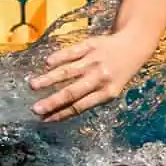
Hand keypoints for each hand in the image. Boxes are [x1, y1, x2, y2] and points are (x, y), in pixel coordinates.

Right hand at [29, 31, 144, 123]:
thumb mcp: (110, 89)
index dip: (61, 114)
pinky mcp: (90, 45)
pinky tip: (47, 64)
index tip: (44, 119)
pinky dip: (59, 57)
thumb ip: (89, 99)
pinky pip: (71, 52)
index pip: (80, 106)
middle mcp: (100, 77)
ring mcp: (94, 60)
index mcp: (107, 93)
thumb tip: (58, 111)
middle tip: (34, 109)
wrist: (133, 46)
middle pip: (72, 92)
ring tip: (32, 85)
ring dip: (49, 79)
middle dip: (52, 101)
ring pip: (68, 71)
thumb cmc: (117, 74)